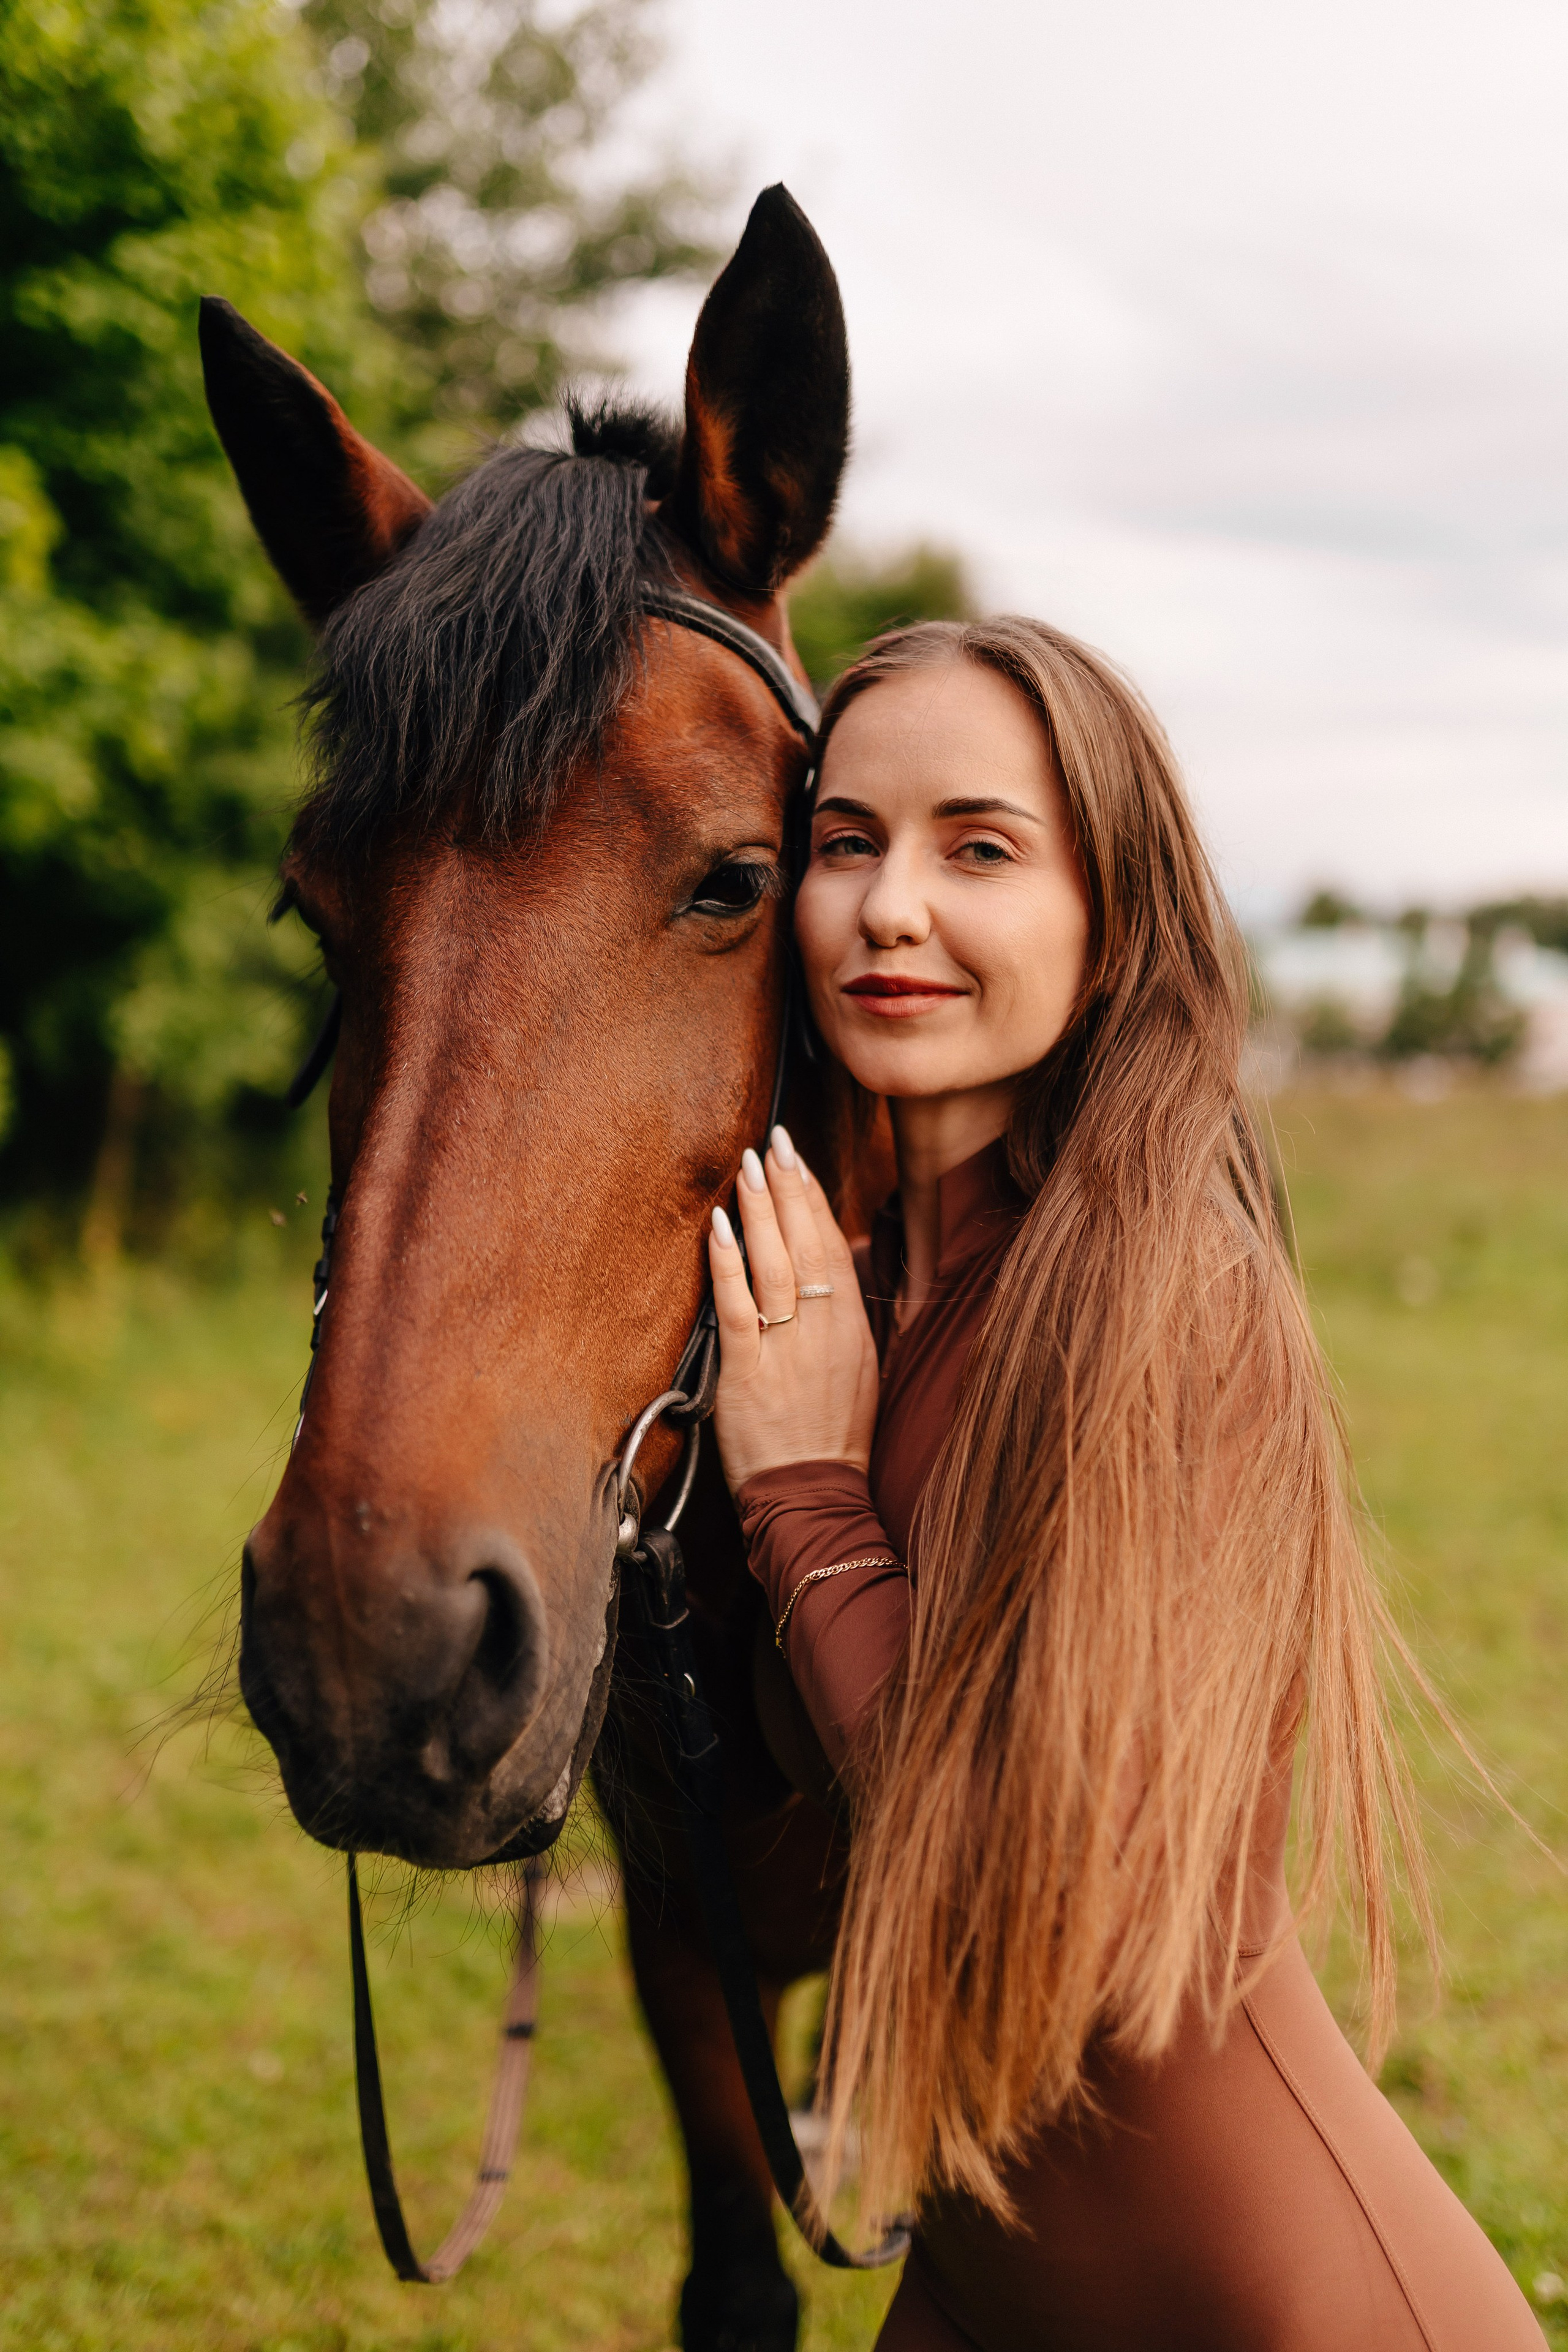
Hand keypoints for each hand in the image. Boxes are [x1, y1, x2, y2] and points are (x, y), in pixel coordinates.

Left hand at [706, 1126, 880, 1492]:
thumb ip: (842, 1320)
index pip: (832, 1247)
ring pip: (775, 1266)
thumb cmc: (832, 1437)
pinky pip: (738, 1308)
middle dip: (789, 1187)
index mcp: (850, 1328)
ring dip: (761, 1211)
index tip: (797, 1159)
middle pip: (806, 1244)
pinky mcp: (749, 1372)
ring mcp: (787, 1349)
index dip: (814, 1199)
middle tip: (773, 1141)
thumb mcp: (857, 1371)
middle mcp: (823, 1330)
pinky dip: (729, 1264)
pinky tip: (721, 1227)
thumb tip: (832, 1272)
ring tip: (749, 1167)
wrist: (815, 1495)